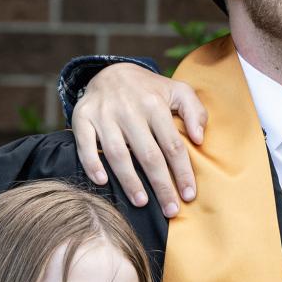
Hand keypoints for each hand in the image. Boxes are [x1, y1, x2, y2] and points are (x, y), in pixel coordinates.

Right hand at [71, 63, 206, 216]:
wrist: (112, 71)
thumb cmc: (151, 90)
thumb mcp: (179, 91)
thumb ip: (195, 111)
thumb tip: (200, 138)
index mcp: (155, 104)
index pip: (173, 145)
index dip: (183, 172)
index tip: (190, 195)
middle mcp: (129, 109)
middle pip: (148, 155)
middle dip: (162, 185)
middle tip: (171, 210)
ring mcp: (104, 114)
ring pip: (117, 153)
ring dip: (129, 181)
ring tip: (142, 202)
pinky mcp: (82, 117)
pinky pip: (85, 144)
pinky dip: (92, 164)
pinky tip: (102, 182)